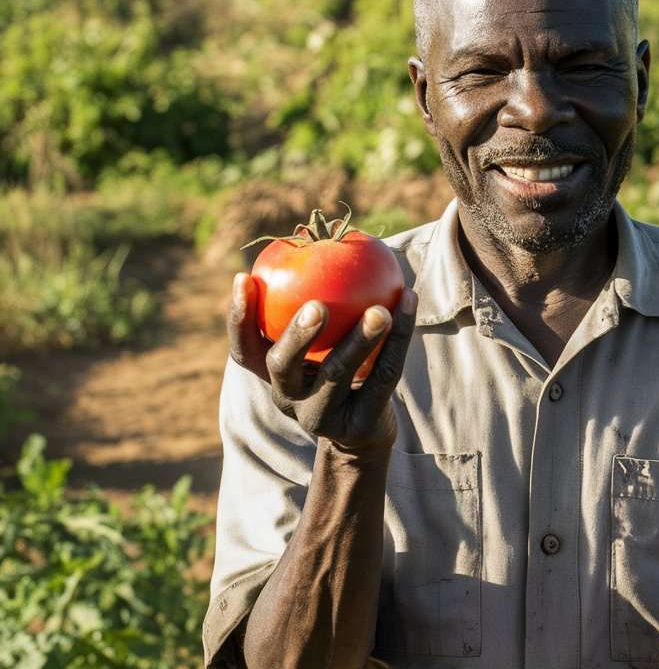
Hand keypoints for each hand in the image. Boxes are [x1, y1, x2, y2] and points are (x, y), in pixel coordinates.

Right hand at [227, 272, 417, 453]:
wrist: (363, 432)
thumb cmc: (337, 370)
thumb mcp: (316, 347)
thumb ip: (309, 303)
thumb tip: (316, 236)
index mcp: (272, 376)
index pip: (244, 349)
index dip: (238, 317)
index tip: (244, 276)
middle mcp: (290, 398)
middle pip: (283, 367)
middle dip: (296, 335)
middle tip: (317, 306)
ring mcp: (324, 415)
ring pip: (339, 374)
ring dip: (361, 339)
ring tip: (380, 310)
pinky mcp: (361, 423)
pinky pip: (384, 375)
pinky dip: (399, 338)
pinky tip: (408, 301)